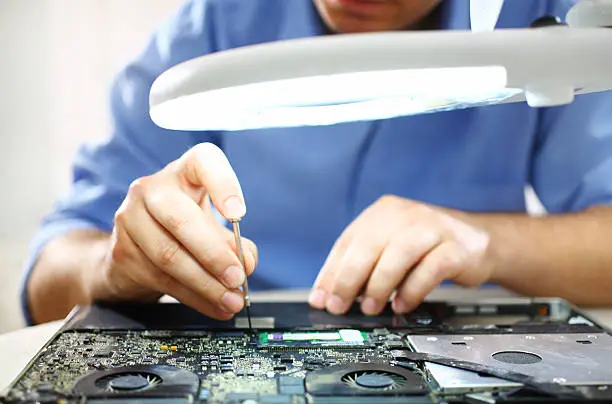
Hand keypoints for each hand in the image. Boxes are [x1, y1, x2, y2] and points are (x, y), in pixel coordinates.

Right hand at [86, 143, 256, 319]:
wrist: (132, 247)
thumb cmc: (181, 226)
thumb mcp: (211, 225)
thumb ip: (233, 242)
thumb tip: (246, 262)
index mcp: (183, 171)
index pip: (202, 162)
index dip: (223, 184)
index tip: (239, 213)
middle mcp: (151, 189)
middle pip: (181, 219)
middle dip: (214, 254)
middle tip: (238, 276)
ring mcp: (130, 219)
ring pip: (170, 256)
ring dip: (206, 284)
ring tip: (231, 300)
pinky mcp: (122, 252)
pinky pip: (162, 279)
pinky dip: (194, 297)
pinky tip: (214, 306)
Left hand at [308, 195, 489, 314]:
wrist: (479, 240)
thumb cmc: (428, 247)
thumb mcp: (391, 247)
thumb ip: (364, 266)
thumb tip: (330, 295)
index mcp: (384, 211)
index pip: (348, 241)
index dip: (331, 272)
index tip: (320, 299)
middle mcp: (406, 214)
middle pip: (369, 245)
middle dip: (348, 280)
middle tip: (339, 306)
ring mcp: (433, 227)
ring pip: (398, 254)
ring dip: (379, 285)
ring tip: (370, 308)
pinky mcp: (456, 247)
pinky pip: (431, 269)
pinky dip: (412, 290)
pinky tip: (402, 305)